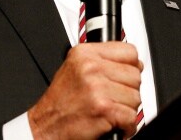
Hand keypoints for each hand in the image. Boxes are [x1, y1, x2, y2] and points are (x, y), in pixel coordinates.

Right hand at [27, 41, 142, 138]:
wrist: (45, 128)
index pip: (129, 51)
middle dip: (129, 91)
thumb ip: (101, 60)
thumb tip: (133, 63)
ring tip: (110, 111)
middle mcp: (90, 67)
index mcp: (85, 53)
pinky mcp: (103, 109)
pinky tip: (114, 124)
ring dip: (127, 109)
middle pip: (135, 75)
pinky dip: (126, 126)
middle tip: (114, 99)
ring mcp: (97, 88)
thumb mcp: (75, 68)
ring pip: (135, 96)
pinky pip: (131, 116)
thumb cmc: (60, 103)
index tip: (125, 76)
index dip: (131, 66)